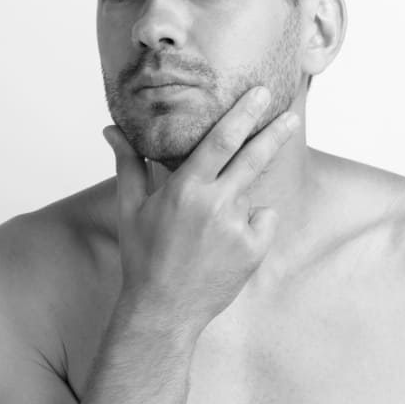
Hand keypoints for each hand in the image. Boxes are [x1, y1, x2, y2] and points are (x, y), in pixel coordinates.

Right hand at [103, 86, 299, 333]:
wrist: (164, 310)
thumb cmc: (143, 257)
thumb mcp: (130, 208)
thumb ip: (128, 163)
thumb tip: (113, 129)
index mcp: (185, 189)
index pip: (220, 141)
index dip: (243, 114)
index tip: (260, 93)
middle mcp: (215, 205)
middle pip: (253, 157)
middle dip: (275, 132)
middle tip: (291, 115)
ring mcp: (238, 228)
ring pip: (251, 193)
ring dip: (238, 198)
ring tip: (210, 228)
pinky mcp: (254, 250)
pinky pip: (263, 220)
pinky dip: (251, 223)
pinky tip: (226, 243)